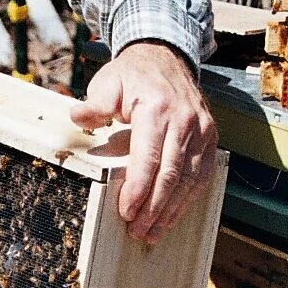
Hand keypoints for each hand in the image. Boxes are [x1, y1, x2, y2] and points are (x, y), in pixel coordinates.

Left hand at [68, 41, 216, 241]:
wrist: (165, 56)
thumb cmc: (132, 74)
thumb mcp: (107, 81)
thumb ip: (95, 104)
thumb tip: (77, 117)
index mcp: (158, 109)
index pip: (150, 158)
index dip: (138, 189)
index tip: (126, 211)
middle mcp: (185, 121)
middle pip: (171, 174)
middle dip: (154, 208)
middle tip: (137, 231)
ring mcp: (201, 130)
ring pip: (190, 179)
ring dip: (171, 210)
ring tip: (153, 232)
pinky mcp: (210, 137)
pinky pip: (202, 174)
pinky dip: (188, 198)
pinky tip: (172, 215)